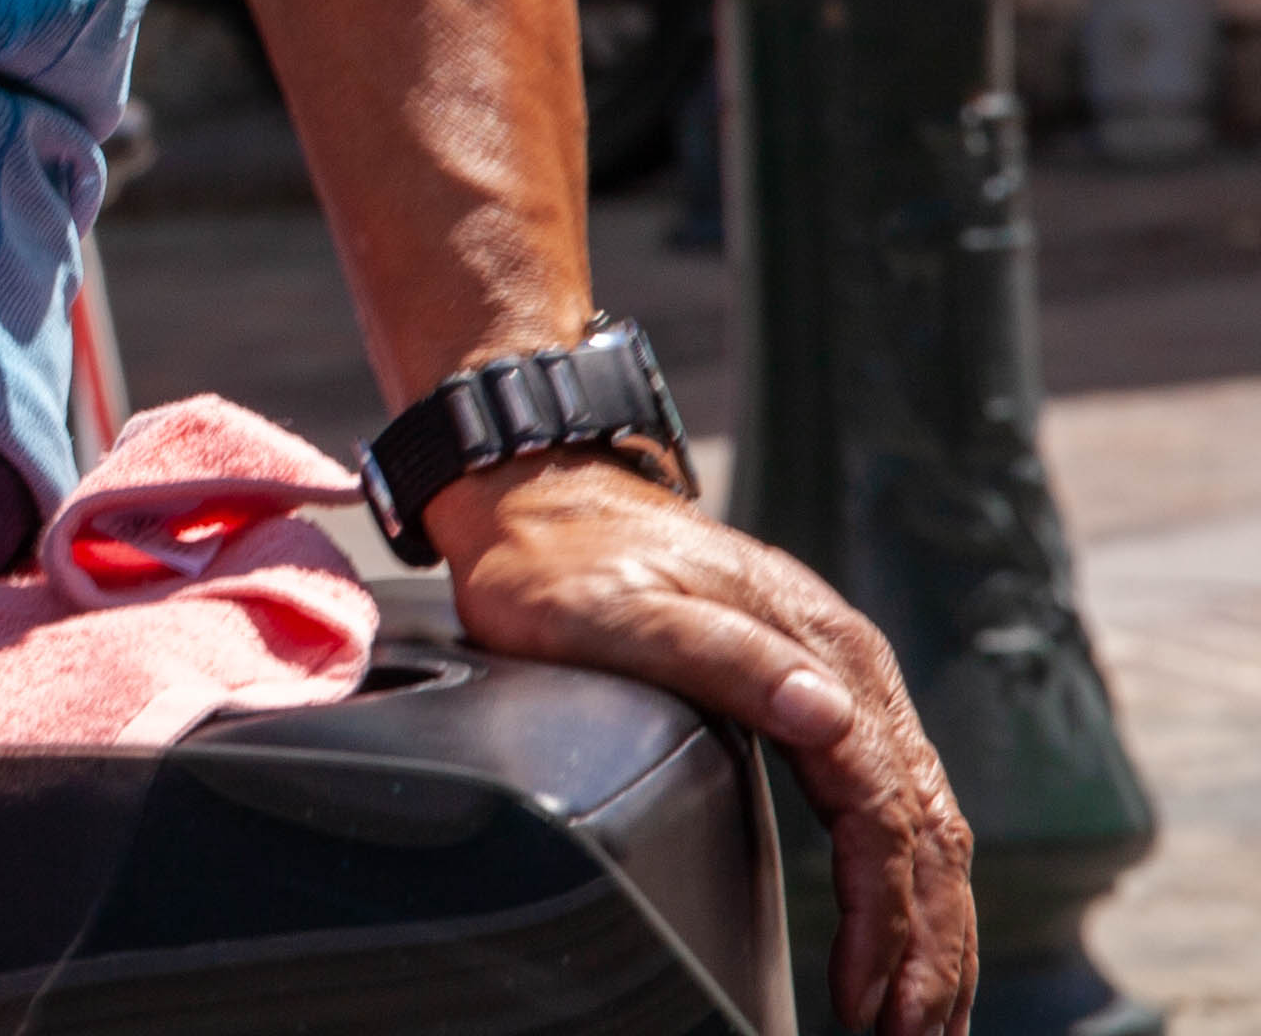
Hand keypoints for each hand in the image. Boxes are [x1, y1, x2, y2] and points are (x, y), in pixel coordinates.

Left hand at [434, 452, 972, 1034]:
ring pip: (925, 825)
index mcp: (821, 652)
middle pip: (925, 829)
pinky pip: (893, 806)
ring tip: (927, 1019)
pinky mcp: (822, 698)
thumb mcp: (614, 606)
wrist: (546, 496)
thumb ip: (719, 658)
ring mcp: (842, 683)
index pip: (882, 808)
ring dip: (934, 929)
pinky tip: (904, 938)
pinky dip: (909, 884)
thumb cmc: (563, 560)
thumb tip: (827, 717)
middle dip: (931, 946)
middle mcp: (850, 670)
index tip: (877, 995)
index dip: (885, 911)